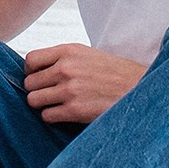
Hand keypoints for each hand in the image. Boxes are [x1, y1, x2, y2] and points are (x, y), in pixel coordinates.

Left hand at [23, 44, 144, 124]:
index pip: (30, 60)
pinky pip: (47, 116)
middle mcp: (66, 68)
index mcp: (68, 51)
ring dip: (43, 105)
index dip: (31, 72)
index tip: (40, 78)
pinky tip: (66, 113)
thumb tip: (33, 71)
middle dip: (37, 90)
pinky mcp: (74, 110)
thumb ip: (61, 59)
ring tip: (57, 104)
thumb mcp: (86, 55)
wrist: (139, 88)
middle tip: (51, 94)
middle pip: (29, 83)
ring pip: (34, 100)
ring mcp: (69, 89)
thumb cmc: (112, 73)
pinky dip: (53, 116)